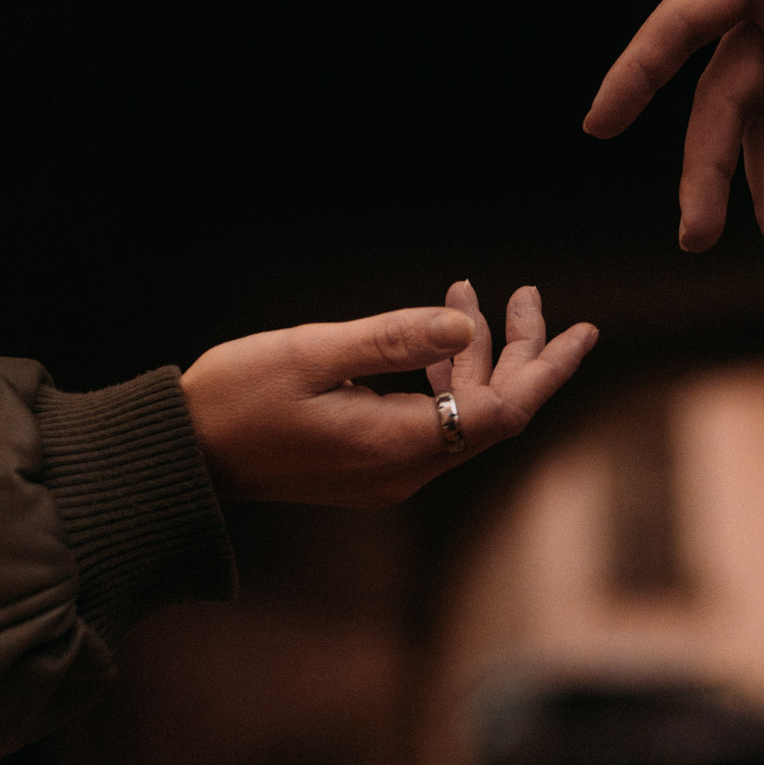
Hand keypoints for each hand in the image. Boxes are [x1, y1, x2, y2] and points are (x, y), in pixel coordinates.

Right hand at [180, 281, 597, 506]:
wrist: (181, 457)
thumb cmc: (236, 398)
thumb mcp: (315, 353)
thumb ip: (395, 337)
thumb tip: (466, 321)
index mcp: (400, 445)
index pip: (503, 410)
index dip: (546, 368)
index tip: (582, 329)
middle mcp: (405, 469)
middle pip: (492, 412)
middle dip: (519, 352)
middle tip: (531, 296)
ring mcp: (386, 473)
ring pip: (461, 414)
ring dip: (475, 355)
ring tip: (474, 291)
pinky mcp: (367, 466)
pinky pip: (429, 419)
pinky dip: (441, 373)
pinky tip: (434, 332)